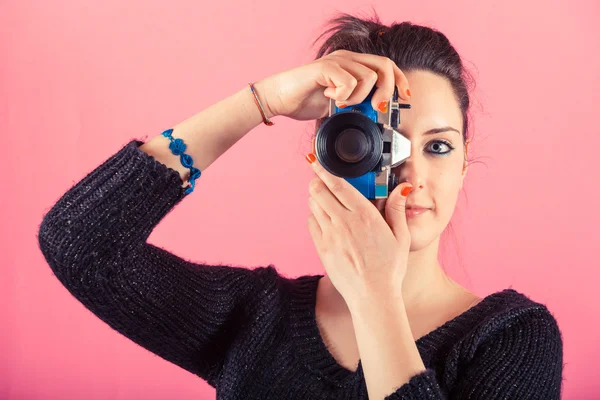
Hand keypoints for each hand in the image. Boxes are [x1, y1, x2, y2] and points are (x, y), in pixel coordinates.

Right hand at [257, 49, 410, 121]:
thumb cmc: (304, 101)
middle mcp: (347, 58)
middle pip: (384, 66)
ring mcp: (336, 61)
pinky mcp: (325, 68)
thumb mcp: (339, 105)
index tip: (405, 97)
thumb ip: (356, 104)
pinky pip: (348, 82)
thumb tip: (376, 113)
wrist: (278, 99)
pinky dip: (344, 96)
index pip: (387, 65)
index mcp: (353, 65)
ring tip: (342, 104)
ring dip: (359, 98)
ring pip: (368, 77)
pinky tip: (329, 98)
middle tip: (377, 108)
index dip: (400, 80)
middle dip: (387, 90)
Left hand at [306, 156, 413, 309]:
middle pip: (319, 192)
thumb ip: (397, 209)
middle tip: (319, 178)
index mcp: (364, 216)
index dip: (324, 171)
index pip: (338, 185)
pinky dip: (314, 216)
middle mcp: (344, 223)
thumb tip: (402, 188)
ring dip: (315, 197)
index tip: (317, 162)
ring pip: (313, 206)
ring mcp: (330, 236)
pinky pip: (311, 224)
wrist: (373, 296)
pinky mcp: (322, 249)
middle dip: (316, 181)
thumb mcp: (401, 237)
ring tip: (322, 197)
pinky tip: (323, 218)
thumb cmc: (390, 268)